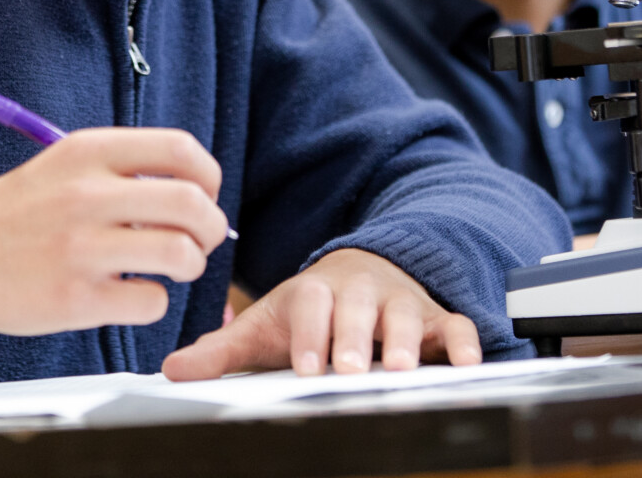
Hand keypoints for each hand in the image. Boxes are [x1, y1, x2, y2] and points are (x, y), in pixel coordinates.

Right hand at [0, 128, 229, 342]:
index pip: (181, 150)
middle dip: (211, 227)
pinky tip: (131, 294)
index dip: (208, 177)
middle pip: (192, 203)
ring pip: (181, 253)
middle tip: (201, 240)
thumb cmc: (15, 214)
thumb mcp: (62, 166)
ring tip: (173, 268)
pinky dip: (153, 302)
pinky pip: (151, 301)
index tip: (204, 195)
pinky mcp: (73, 299)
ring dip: (190, 264)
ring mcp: (79, 248)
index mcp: (86, 151)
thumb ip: (122, 168)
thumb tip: (194, 190)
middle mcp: (85, 194)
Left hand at [160, 248, 481, 378]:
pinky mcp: (434, 315)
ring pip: (406, 316)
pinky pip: (454, 324)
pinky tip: (467, 363)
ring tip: (403, 371)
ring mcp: (399, 301)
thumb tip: (173, 371)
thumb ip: (224, 350)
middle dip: (356, 341)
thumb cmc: (310, 311)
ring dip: (406, 342)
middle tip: (352, 371)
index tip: (307, 367)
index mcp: (314, 292)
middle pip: (359, 311)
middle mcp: (359, 292)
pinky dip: (463, 341)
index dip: (311, 336)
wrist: (361, 271)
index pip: (311, 309)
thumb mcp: (266, 325)